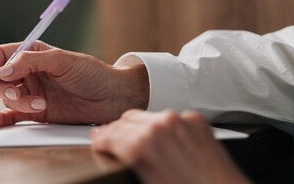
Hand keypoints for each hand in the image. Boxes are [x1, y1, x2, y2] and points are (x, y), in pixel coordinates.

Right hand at [0, 41, 148, 126]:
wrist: (113, 98)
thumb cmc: (93, 73)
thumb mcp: (62, 60)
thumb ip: (30, 61)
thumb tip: (3, 70)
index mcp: (33, 53)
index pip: (2, 54)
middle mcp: (30, 72)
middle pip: (1, 80)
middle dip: (7, 88)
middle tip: (21, 94)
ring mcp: (32, 92)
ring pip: (8, 98)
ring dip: (19, 103)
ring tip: (41, 104)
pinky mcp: (37, 112)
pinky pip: (13, 115)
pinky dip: (3, 117)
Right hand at [91, 110, 251, 183]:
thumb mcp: (145, 179)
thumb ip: (128, 157)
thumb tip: (117, 151)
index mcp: (140, 145)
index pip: (108, 134)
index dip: (100, 139)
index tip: (98, 141)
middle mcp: (158, 126)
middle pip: (125, 120)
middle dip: (117, 131)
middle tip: (112, 140)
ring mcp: (179, 120)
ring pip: (147, 115)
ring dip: (140, 126)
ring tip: (139, 140)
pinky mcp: (195, 119)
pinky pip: (171, 117)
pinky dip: (165, 127)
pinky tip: (166, 140)